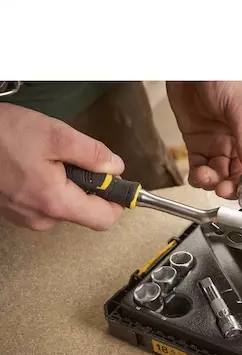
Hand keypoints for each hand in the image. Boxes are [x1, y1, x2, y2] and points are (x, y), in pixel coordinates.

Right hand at [0, 103, 124, 230]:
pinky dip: (49, 186)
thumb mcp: (56, 135)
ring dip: (67, 184)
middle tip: (73, 159)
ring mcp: (27, 217)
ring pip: (66, 206)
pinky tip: (34, 166)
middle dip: (89, 186)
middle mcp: (42, 218)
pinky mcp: (17, 212)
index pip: (105, 219)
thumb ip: (93, 154)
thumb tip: (116, 168)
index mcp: (56, 203)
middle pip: (87, 212)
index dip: (117, 201)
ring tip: (47, 159)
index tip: (116, 182)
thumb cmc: (2, 135)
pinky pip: (47, 203)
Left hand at [166, 81, 241, 205]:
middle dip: (234, 188)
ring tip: (208, 178)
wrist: (194, 63)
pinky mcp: (200, 144)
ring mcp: (221, 145)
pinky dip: (199, 176)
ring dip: (214, 183)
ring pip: (221, 176)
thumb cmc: (228, 75)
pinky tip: (198, 174)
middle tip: (225, 190)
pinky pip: (201, 168)